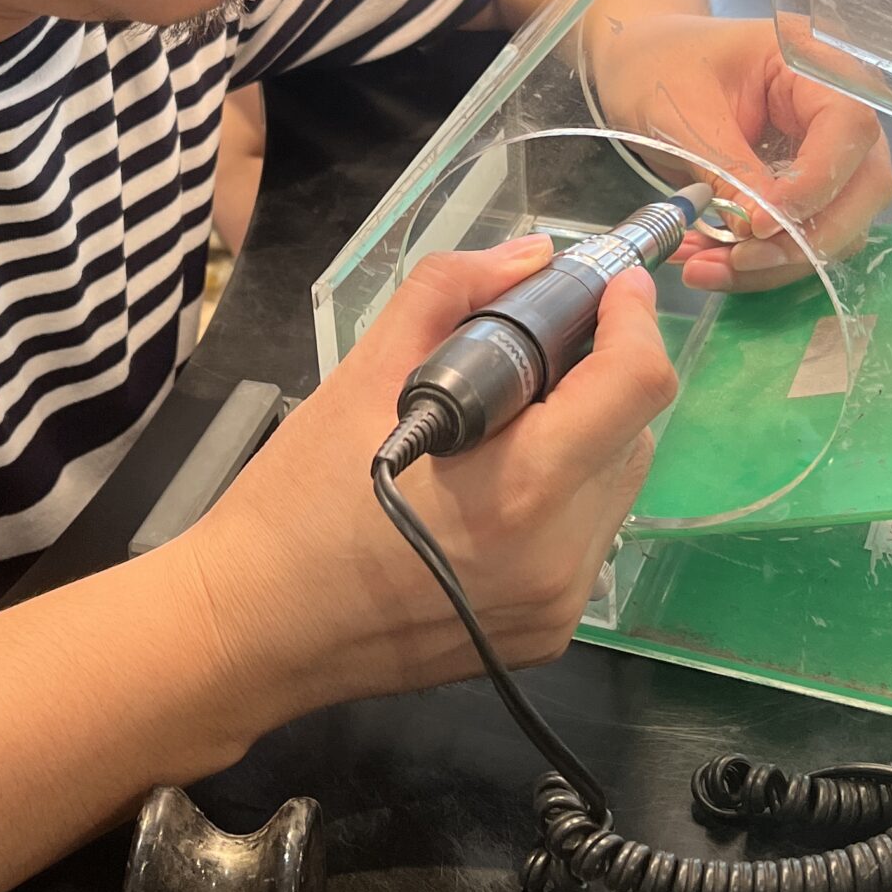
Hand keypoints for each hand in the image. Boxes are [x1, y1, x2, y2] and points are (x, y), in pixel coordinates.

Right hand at [184, 237, 677, 728]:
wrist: (255, 630)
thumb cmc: (297, 501)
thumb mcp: (360, 375)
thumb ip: (451, 294)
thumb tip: (530, 258)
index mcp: (521, 487)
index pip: (636, 384)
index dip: (633, 317)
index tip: (610, 286)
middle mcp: (560, 554)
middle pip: (632, 433)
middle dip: (595, 379)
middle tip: (525, 357)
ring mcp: (559, 604)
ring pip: (613, 488)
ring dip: (581, 441)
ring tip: (496, 432)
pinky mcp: (546, 634)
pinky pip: (585, 540)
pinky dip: (559, 500)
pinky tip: (487, 495)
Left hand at [591, 12, 891, 292]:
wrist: (639, 66)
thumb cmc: (659, 68)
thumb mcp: (683, 114)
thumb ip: (728, 168)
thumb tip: (761, 231)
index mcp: (814, 66)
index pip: (849, 130)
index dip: (815, 186)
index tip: (758, 226)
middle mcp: (837, 109)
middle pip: (863, 188)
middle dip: (804, 240)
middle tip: (736, 261)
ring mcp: (828, 152)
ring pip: (837, 226)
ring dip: (776, 261)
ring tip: (702, 268)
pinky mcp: (805, 188)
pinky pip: (803, 237)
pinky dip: (760, 261)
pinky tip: (708, 261)